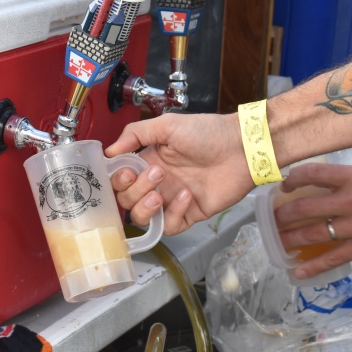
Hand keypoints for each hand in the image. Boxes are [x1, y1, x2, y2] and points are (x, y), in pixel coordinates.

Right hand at [107, 112, 253, 234]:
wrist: (242, 147)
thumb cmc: (208, 132)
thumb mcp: (167, 125)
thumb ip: (135, 134)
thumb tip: (109, 151)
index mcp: (148, 161)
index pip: (119, 180)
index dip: (117, 180)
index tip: (127, 172)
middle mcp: (157, 183)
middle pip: (127, 200)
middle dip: (136, 190)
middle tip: (158, 173)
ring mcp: (172, 200)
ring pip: (143, 218)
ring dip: (145, 208)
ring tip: (161, 194)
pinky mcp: (190, 214)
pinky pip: (169, 226)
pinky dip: (174, 214)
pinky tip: (186, 196)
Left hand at [276, 164, 351, 279]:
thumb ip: (342, 180)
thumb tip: (314, 185)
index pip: (312, 174)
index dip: (291, 179)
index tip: (283, 186)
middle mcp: (351, 200)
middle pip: (305, 207)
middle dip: (282, 215)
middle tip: (271, 220)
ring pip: (313, 234)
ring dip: (290, 239)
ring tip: (277, 242)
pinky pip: (333, 258)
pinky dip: (313, 266)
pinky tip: (297, 271)